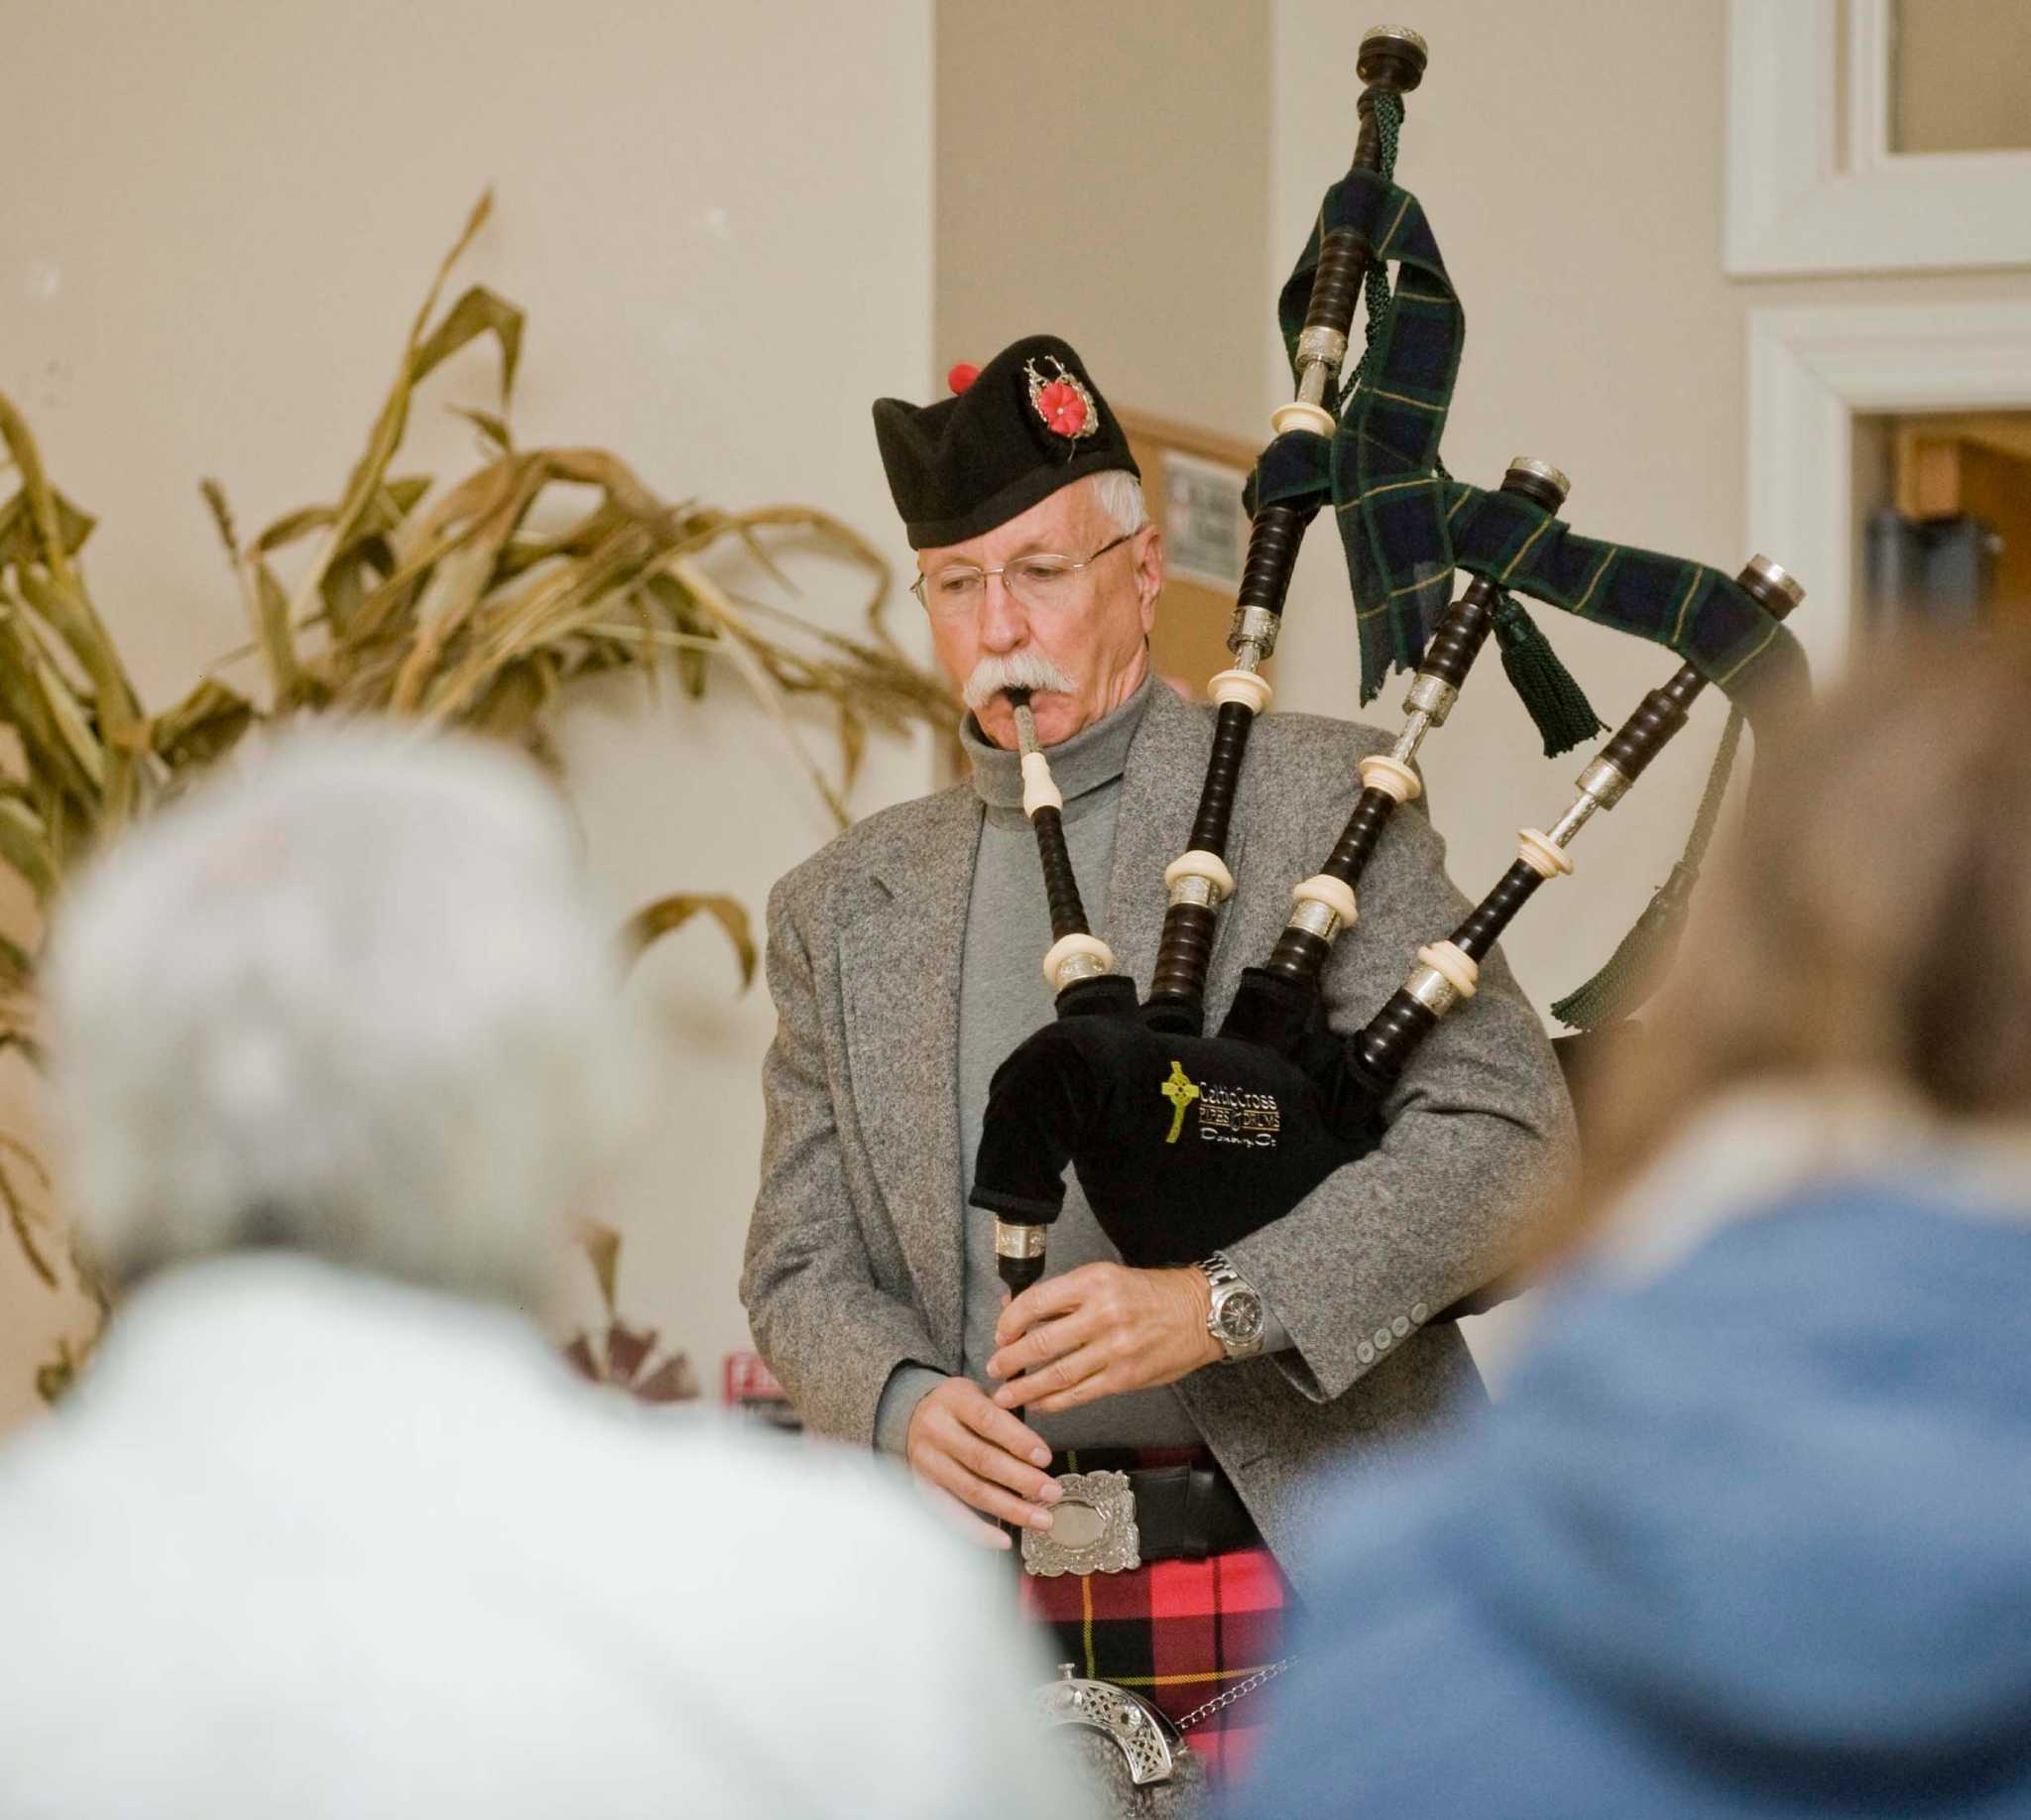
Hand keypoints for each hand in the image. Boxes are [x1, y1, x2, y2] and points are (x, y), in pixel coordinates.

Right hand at [904, 1375, 1062, 1549]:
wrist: (915, 1417)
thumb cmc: (961, 1408)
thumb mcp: (980, 1395)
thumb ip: (1006, 1416)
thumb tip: (1040, 1453)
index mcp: (954, 1399)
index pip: (988, 1420)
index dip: (1018, 1440)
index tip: (1046, 1458)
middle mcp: (936, 1430)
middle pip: (982, 1459)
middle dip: (1022, 1480)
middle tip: (1052, 1492)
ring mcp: (927, 1461)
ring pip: (971, 1491)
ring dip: (1010, 1509)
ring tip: (1041, 1518)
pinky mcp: (923, 1487)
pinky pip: (951, 1514)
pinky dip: (978, 1531)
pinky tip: (1004, 1539)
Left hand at [986, 1262, 1219, 1417]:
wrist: (1198, 1313)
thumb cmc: (1151, 1294)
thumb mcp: (1105, 1278)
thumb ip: (1063, 1296)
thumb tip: (1016, 1307)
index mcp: (1094, 1282)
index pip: (1037, 1302)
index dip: (1010, 1321)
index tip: (1000, 1333)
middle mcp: (1103, 1314)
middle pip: (1042, 1342)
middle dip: (1010, 1360)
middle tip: (994, 1368)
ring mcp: (1115, 1348)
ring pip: (1057, 1374)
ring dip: (1026, 1388)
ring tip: (1005, 1395)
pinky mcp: (1125, 1377)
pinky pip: (1080, 1393)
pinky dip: (1054, 1401)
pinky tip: (1039, 1404)